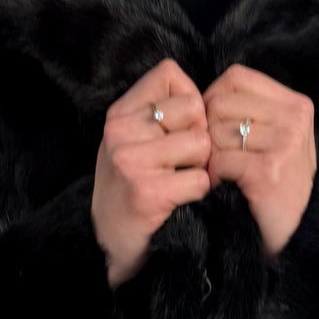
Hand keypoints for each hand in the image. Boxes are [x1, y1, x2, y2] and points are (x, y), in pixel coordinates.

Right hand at [91, 59, 211, 287]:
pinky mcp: (147, 191)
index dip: (189, 100)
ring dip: (201, 167)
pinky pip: (200, 179)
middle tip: (181, 162)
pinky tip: (180, 200)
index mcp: (119, 113)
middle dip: (199, 135)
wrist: (110, 244)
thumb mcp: (133, 140)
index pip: (169, 73)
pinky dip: (199, 193)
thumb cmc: (131, 188)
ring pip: (201, 143)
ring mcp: (130, 161)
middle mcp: (120, 131)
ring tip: (178, 181)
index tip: (179, 129)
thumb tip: (208, 95)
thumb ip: (160, 112)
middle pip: (193, 107)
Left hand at [202, 64, 316, 261]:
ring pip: (216, 132)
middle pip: (220, 103)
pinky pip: (219, 160)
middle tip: (220, 157)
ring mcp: (284, 142)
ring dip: (210, 156)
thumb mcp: (276, 137)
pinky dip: (214, 176)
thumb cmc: (278, 183)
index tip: (217, 127)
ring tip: (224, 173)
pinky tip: (224, 187)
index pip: (236, 77)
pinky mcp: (268, 169)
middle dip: (209, 131)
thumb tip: (200, 94)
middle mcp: (293, 117)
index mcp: (295, 104)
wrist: (298, 232)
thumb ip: (250, 110)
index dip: (214, 99)